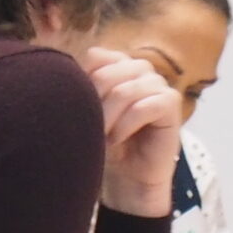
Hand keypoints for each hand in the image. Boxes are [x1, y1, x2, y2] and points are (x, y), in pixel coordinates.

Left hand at [82, 47, 182, 216]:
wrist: (128, 175)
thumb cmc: (105, 141)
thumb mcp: (88, 110)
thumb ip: (81, 86)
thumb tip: (62, 71)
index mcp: (119, 64)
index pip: (95, 57)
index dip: (82, 82)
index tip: (76, 109)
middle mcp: (140, 68)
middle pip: (107, 74)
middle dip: (93, 104)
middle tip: (89, 128)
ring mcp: (158, 83)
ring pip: (124, 92)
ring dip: (108, 119)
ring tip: (101, 137)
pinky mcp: (170, 102)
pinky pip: (143, 107)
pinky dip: (125, 126)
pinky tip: (117, 140)